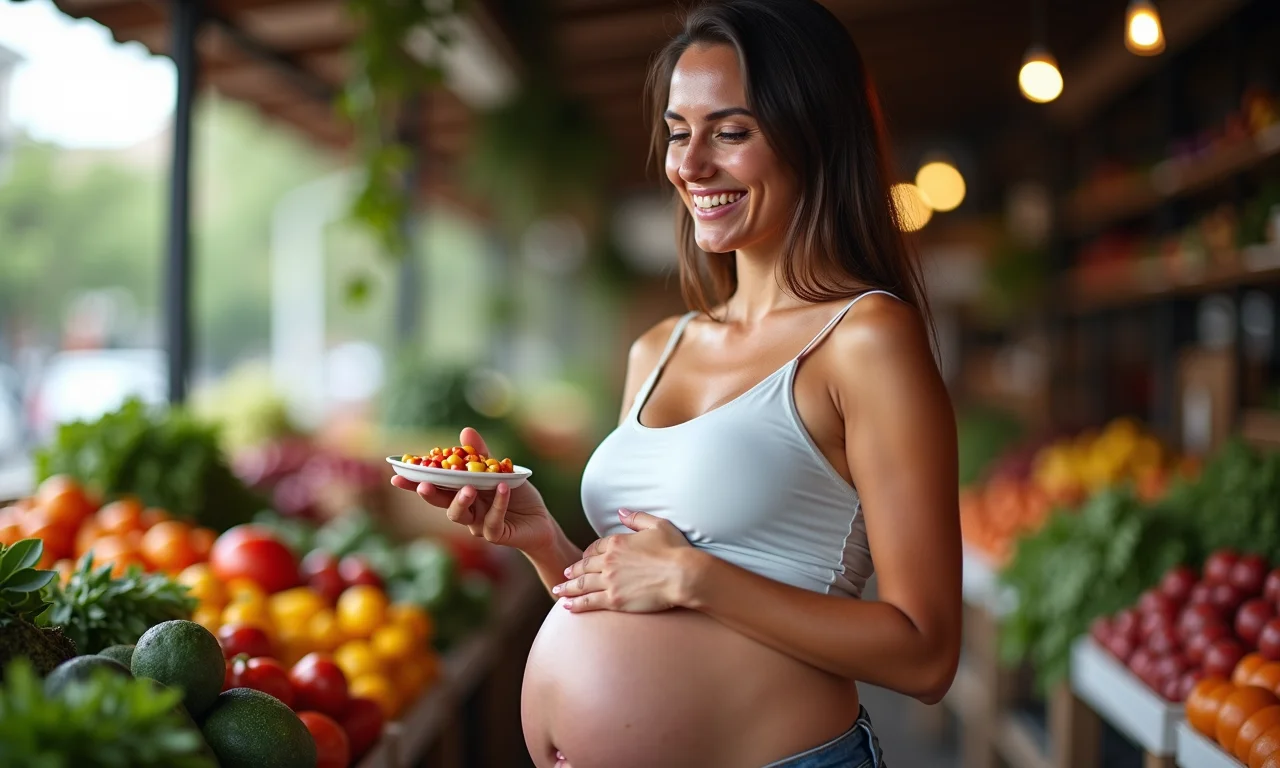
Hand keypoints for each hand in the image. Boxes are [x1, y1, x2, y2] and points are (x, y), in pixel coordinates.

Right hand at [390, 427, 556, 554]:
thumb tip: (465, 431)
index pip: (435, 486)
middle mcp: (466, 511)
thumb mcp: (500, 471)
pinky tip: (502, 489)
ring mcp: (479, 525)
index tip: (397, 473)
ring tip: (468, 488)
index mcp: (462, 493)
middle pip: (442, 503)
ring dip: (461, 502)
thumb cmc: (516, 496)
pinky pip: (493, 521)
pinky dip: (498, 504)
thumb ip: (481, 455)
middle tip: (422, 485)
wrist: (540, 521)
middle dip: (430, 494)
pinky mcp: (496, 535)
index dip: (415, 482)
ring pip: (462, 516)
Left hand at [553, 509, 693, 612]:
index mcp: (617, 542)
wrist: (683, 575)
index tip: (583, 559)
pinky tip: (566, 606)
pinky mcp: (614, 600)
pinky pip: (589, 601)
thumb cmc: (675, 550)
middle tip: (565, 575)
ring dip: (568, 588)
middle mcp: (609, 561)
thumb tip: (620, 511)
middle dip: (573, 571)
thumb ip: (636, 518)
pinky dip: (576, 603)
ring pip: (582, 584)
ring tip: (558, 590)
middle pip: (585, 566)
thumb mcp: (658, 525)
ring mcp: (610, 581)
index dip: (587, 554)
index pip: (596, 548)